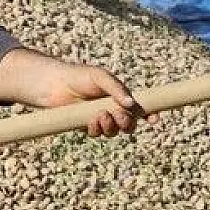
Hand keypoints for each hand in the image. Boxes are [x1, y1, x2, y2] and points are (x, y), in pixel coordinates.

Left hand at [0, 50, 146, 136]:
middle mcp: (112, 108)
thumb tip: (131, 104)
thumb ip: (117, 89)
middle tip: (119, 116)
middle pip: (129, 124)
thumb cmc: (79, 76)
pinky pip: (98, 133)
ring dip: (111, 126)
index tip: (155, 120)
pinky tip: (92, 121)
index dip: (149, 115)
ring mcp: (100, 119)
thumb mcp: (101, 77)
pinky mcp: (87, 126)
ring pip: (114, 131)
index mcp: (120, 96)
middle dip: (127, 123)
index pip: (139, 107)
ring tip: (100, 115)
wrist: (54, 84)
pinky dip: (97, 129)